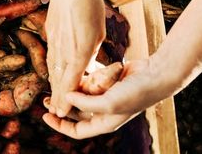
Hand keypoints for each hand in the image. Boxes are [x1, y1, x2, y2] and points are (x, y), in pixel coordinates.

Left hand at [43, 59, 169, 138]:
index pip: (77, 131)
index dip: (60, 126)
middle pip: (76, 113)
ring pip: (81, 95)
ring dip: (69, 89)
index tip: (46, 115)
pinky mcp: (108, 82)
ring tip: (55, 82)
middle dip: (61, 106)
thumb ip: (86, 104)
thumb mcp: (109, 103)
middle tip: (45, 98)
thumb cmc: (136, 93)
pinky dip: (82, 77)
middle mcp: (104, 111)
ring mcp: (106, 96)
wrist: (156, 75)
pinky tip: (72, 70)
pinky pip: (90, 81)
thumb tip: (66, 98)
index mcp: (105, 123)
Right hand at [45, 0, 104, 117]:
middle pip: (58, 80)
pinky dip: (52, 67)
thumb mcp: (99, 33)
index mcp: (79, 52)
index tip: (62, 114)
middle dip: (57, 98)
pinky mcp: (50, 32)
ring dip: (53, 84)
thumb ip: (91, 52)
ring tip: (53, 97)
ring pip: (52, 68)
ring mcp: (54, 41)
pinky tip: (52, 73)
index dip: (66, 100)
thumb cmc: (91, 6)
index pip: (71, 84)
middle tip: (55, 112)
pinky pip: (50, 54)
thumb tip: (87, 65)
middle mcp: (63, 50)